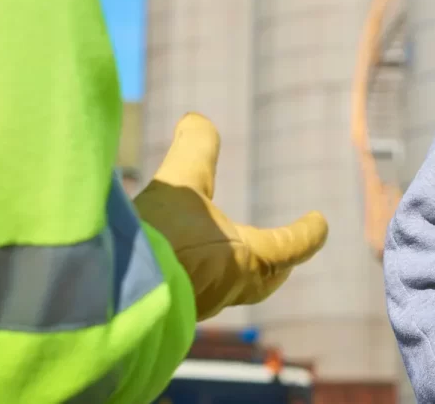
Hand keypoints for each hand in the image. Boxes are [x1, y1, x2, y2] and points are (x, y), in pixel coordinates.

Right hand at [133, 113, 328, 320]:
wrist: (113, 296)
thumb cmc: (158, 239)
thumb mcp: (180, 182)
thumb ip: (195, 150)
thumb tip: (196, 120)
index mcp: (248, 259)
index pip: (293, 245)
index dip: (308, 232)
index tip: (320, 221)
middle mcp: (231, 288)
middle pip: (266, 279)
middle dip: (276, 265)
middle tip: (283, 255)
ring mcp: (200, 305)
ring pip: (232, 291)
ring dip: (238, 275)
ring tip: (232, 261)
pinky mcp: (170, 314)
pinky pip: (199, 298)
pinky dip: (204, 283)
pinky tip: (186, 270)